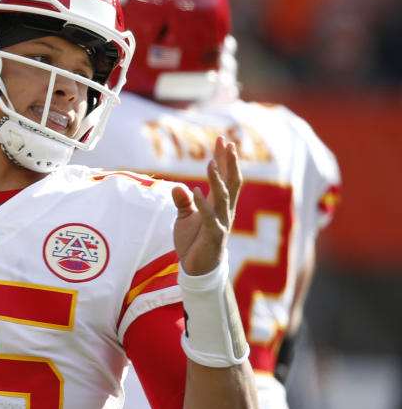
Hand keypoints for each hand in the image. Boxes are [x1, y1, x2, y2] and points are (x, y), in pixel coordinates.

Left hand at [172, 136, 240, 274]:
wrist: (197, 269)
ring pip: (223, 196)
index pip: (224, 176)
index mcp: (218, 204)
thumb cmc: (194, 242)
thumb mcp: (184, 218)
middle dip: (229, 162)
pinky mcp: (214, 235)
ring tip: (210, 162)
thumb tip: (178, 186)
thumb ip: (183, 202)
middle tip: (227, 142)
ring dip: (217, 179)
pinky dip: (203, 204)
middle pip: (231, 181)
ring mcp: (221, 222)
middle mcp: (223, 210)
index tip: (223, 139)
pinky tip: (196, 190)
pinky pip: (210, 217)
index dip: (224, 158)